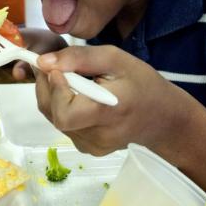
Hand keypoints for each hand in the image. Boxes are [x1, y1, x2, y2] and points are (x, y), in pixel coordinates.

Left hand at [35, 45, 192, 155]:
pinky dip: (63, 108)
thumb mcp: (115, 59)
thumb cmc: (142, 84)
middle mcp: (98, 136)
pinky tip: (79, 97)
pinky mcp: (89, 148)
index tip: (58, 70)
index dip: (55, 90)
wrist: (161, 117)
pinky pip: (63, 126)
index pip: (64, 113)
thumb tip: (44, 63)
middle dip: (47, 88)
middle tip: (54, 68)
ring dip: (54, 97)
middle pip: (54, 115)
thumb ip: (78, 58)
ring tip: (71, 81)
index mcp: (108, 113)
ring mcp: (92, 146)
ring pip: (54, 119)